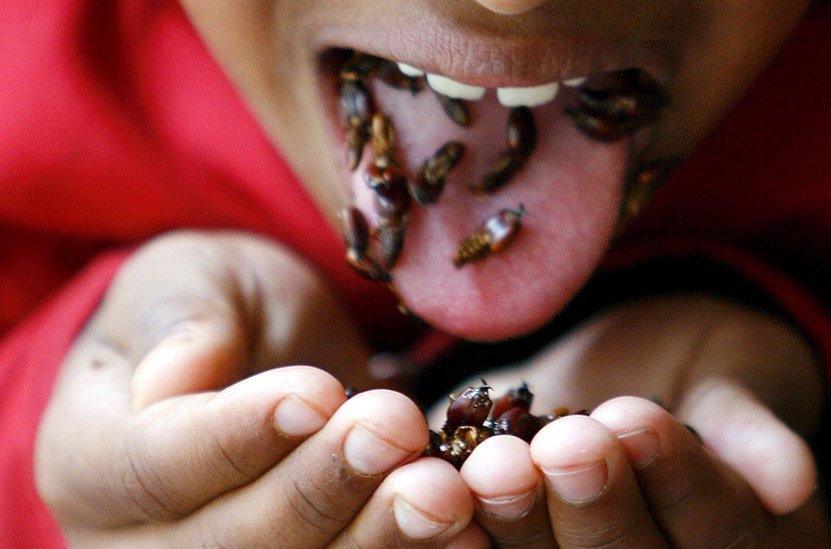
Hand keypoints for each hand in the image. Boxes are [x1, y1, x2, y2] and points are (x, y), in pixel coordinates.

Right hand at [35, 232, 487, 546]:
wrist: (261, 352)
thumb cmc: (215, 304)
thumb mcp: (189, 280)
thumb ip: (182, 323)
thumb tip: (174, 380)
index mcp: (93, 461)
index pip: (156, 465)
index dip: (237, 436)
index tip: (313, 392)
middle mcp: (149, 541)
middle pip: (233, 543)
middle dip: (323, 487)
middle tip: (396, 429)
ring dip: (379, 537)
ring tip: (443, 491)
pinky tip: (468, 532)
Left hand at [446, 295, 830, 546]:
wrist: (633, 375)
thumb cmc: (704, 375)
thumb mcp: (739, 384)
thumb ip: (750, 428)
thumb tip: (791, 480)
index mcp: (729, 547)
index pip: (716, 534)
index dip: (678, 482)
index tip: (636, 419)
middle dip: (596, 509)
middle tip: (564, 444)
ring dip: (519, 523)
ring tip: (493, 463)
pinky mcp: (516, 546)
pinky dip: (456, 531)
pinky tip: (430, 488)